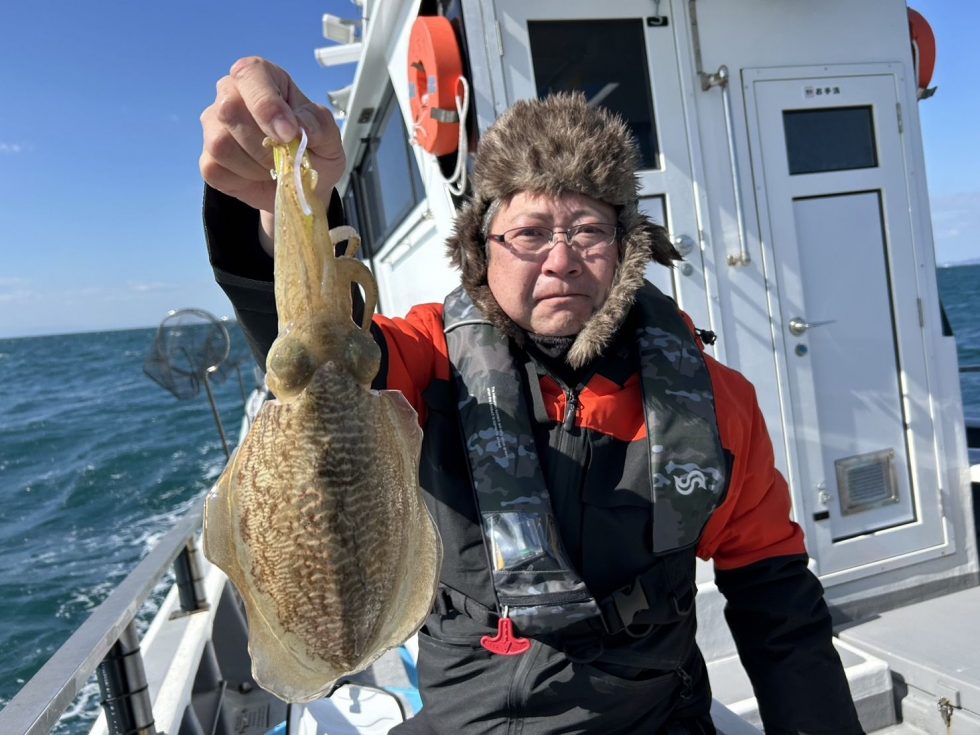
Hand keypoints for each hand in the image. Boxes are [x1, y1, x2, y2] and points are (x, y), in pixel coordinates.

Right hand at [200, 57, 344, 215]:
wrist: (302, 187)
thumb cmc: (314, 152)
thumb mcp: (330, 138)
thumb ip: (319, 125)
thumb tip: (300, 125)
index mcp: (263, 76)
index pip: (251, 74)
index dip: (266, 105)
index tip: (288, 134)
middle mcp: (231, 93)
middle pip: (229, 110)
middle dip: (263, 143)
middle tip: (286, 157)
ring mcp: (214, 125)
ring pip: (220, 143)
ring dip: (256, 165)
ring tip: (274, 167)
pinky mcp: (208, 158)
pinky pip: (215, 168)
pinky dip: (243, 179)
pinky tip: (258, 176)